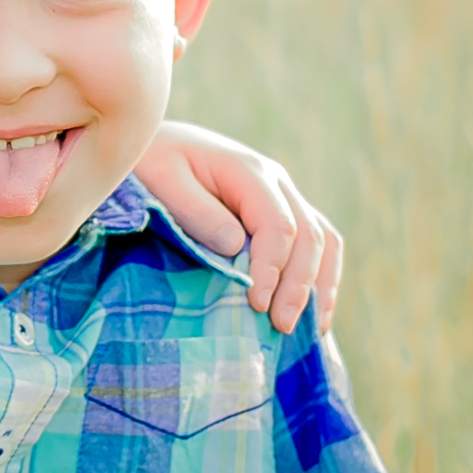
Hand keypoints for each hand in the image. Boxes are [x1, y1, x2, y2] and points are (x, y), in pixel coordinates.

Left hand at [133, 120, 342, 333]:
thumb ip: (197, 213)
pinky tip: (312, 313)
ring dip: (319, 285)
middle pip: (309, 235)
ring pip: (323, 240)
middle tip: (281, 326)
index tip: (257, 304)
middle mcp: (274, 180)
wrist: (150, 142)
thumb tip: (237, 248)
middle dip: (299, 285)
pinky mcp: (278, 211)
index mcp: (247, 170)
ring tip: (307, 330)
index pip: (278, 224)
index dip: (273, 268)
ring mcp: (281, 195)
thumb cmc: (150, 162)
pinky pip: (314, 244)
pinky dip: (319, 277)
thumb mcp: (161, 181)